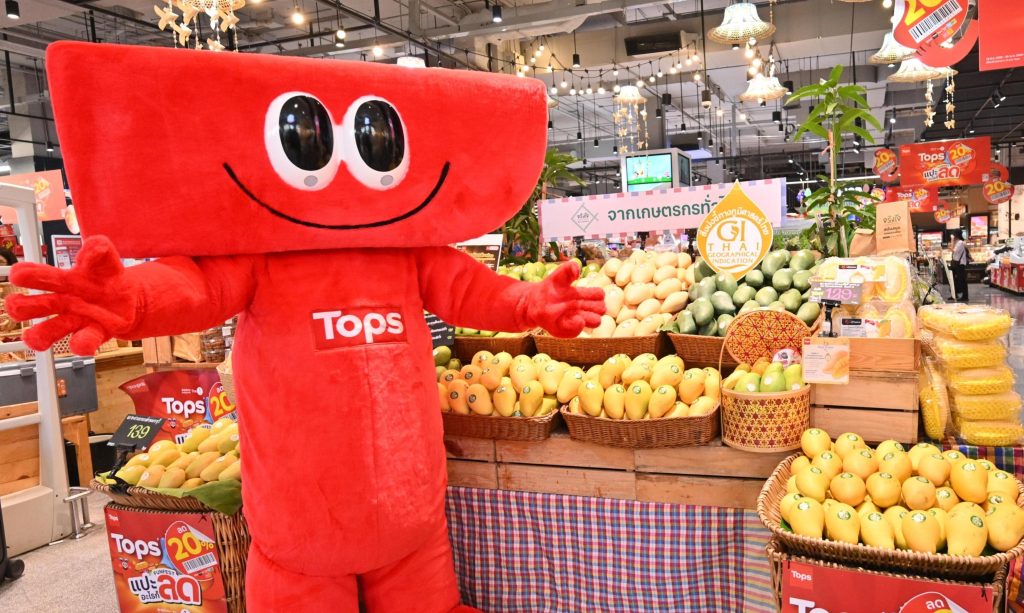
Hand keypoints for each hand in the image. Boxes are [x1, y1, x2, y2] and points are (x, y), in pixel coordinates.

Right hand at [5, 236, 137, 354]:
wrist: (132, 301)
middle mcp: (61, 302)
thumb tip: (88, 252)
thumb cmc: (110, 278)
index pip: (35, 276)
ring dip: (40, 333)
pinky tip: (80, 342)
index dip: (24, 275)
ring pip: (49, 330)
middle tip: (16, 304)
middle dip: (20, 306)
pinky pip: (83, 342)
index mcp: (61, 280)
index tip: (18, 275)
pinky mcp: (93, 334)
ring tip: (35, 336)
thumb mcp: (107, 260)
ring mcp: (75, 320)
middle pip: (32, 306)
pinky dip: (81, 343)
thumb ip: (100, 249)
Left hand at [524, 261, 604, 337]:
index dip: (595, 294)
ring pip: (595, 321)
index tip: (578, 292)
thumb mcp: (557, 276)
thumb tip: (576, 269)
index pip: (600, 295)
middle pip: (601, 309)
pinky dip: (572, 325)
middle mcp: (584, 308)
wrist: (534, 304)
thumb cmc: (549, 289)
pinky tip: (561, 319)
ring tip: (568, 311)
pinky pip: (578, 330)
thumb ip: (567, 270)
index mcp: (584, 294)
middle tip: (574, 303)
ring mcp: (578, 320)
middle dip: (591, 306)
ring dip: (585, 316)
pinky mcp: (569, 331)